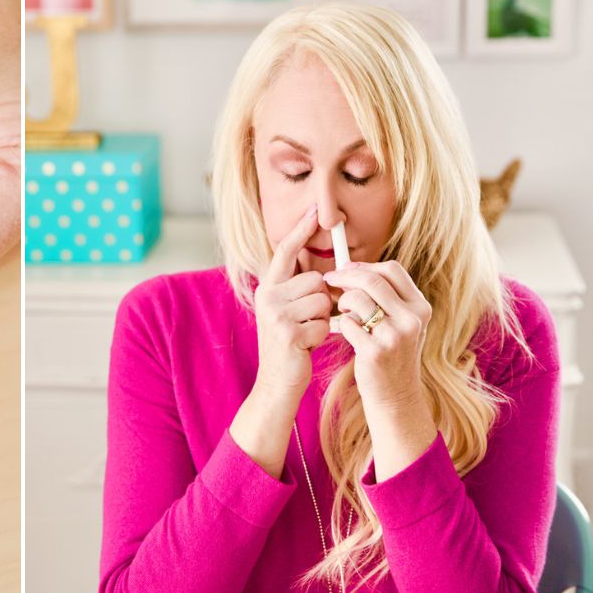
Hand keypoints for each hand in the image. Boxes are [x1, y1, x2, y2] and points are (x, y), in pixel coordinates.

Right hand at [252, 204, 331, 398]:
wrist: (276, 382)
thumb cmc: (290, 344)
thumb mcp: (288, 310)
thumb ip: (299, 287)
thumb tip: (317, 261)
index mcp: (267, 288)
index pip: (285, 252)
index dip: (300, 230)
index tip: (314, 210)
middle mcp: (268, 297)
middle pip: (317, 280)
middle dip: (323, 300)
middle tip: (309, 320)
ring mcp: (276, 315)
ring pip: (323, 300)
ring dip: (324, 318)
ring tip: (308, 333)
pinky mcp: (289, 333)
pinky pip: (323, 322)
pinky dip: (322, 335)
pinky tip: (307, 345)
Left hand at [322, 260, 432, 411]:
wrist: (396, 396)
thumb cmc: (392, 356)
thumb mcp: (402, 324)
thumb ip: (388, 299)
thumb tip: (353, 270)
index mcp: (420, 307)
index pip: (392, 269)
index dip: (365, 265)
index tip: (346, 268)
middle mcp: (412, 318)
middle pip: (372, 280)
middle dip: (345, 276)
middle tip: (329, 280)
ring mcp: (395, 335)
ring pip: (358, 298)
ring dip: (342, 302)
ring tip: (342, 312)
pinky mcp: (375, 351)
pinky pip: (347, 323)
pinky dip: (340, 324)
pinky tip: (344, 332)